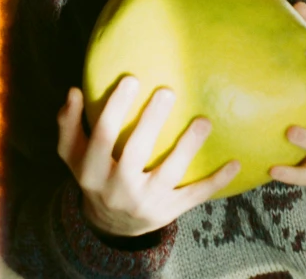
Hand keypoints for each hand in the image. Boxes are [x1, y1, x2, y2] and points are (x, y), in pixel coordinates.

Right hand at [56, 77, 240, 238]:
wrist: (111, 226)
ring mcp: (145, 203)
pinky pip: (195, 196)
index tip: (131, 78)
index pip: (101, 136)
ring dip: (188, 147)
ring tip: (204, 120)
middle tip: (168, 91)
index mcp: (92, 172)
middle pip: (135, 152)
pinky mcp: (168, 212)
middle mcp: (117, 189)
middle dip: (151, 121)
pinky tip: (236, 162)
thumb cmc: (95, 175)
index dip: (114, 108)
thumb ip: (69, 124)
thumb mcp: (74, 156)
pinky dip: (216, 181)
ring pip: (169, 173)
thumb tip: (74, 91)